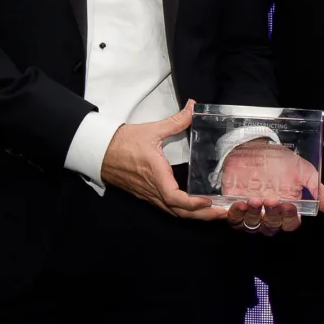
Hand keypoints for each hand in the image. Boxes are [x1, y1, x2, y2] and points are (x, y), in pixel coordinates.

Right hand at [100, 103, 221, 220]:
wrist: (99, 151)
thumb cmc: (123, 142)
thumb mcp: (151, 130)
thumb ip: (175, 121)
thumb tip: (192, 107)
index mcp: (155, 174)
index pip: (174, 197)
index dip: (192, 203)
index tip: (208, 201)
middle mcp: (152, 189)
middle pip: (179, 211)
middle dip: (203, 215)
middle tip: (224, 214)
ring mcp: (149, 195)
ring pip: (174, 212)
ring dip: (195, 216)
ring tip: (216, 213)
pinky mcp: (146, 195)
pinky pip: (167, 208)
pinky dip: (184, 212)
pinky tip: (196, 209)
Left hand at [220, 140, 323, 234]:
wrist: (256, 146)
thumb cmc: (281, 160)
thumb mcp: (303, 170)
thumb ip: (317, 188)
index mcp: (287, 209)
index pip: (290, 224)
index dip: (289, 218)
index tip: (289, 205)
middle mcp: (269, 214)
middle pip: (271, 227)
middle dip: (271, 216)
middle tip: (271, 200)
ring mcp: (250, 211)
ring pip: (251, 226)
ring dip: (253, 216)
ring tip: (254, 200)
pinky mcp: (233, 205)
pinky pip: (233, 219)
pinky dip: (235, 214)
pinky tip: (239, 203)